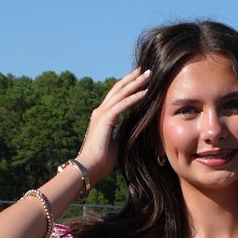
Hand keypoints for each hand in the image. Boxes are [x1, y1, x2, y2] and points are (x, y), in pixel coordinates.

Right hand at [76, 67, 150, 185]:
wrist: (89, 168)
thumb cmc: (101, 160)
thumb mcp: (115, 142)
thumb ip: (121, 130)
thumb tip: (131, 125)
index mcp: (102, 117)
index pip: (117, 97)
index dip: (128, 87)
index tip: (140, 80)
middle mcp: (100, 111)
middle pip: (118, 89)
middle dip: (132, 79)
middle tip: (145, 70)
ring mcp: (102, 114)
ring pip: (121, 93)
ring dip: (135, 83)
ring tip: (148, 75)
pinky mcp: (105, 119)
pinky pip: (123, 105)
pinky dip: (134, 98)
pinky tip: (145, 92)